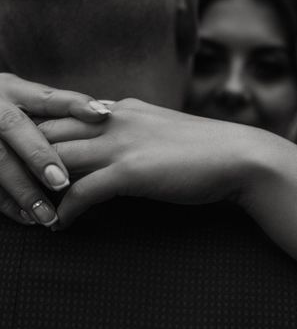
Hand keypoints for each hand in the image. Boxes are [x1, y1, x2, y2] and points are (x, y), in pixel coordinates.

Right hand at [0, 73, 110, 225]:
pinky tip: (27, 218)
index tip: (102, 114)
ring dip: (24, 190)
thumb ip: (61, 109)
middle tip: (62, 182)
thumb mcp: (25, 100)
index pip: (48, 97)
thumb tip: (107, 113)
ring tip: (48, 215)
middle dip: (39, 156)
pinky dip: (6, 202)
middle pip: (15, 128)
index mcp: (15, 92)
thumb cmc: (7, 111)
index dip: (74, 104)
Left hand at [39, 98, 259, 228]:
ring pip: (57, 160)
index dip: (41, 137)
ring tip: (30, 209)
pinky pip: (83, 192)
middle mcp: (115, 119)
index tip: (31, 160)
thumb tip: (111, 143)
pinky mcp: (132, 170)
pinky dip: (67, 211)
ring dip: (38, 187)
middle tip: (16, 185)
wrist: (239, 155)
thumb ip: (133, 130)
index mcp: (121, 108)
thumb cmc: (205, 148)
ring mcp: (122, 143)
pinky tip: (62, 224)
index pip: (63, 115)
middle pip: (49, 132)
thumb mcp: (161, 129)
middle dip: (27, 158)